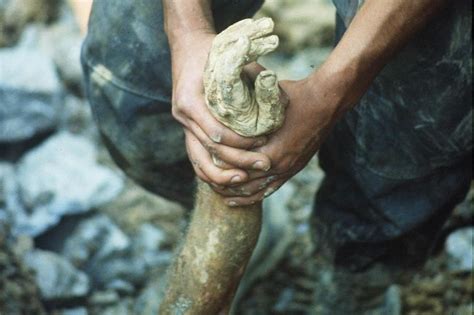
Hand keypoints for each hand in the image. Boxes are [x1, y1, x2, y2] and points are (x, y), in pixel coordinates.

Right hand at [169, 31, 272, 185]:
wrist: (187, 46)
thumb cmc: (211, 50)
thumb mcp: (231, 59)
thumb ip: (251, 76)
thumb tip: (279, 96)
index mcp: (190, 101)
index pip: (217, 133)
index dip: (242, 143)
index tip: (264, 142)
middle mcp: (183, 115)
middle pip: (210, 151)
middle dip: (238, 162)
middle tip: (263, 165)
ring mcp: (183, 124)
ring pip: (198, 161)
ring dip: (221, 175)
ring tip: (244, 179)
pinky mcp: (188, 129)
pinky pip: (196, 157)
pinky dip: (211, 170)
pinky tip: (230, 177)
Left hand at [213, 74, 342, 205]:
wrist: (327, 101)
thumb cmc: (296, 97)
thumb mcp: (265, 100)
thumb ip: (244, 109)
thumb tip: (219, 106)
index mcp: (270, 150)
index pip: (236, 167)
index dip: (219, 168)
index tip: (203, 165)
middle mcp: (279, 165)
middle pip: (244, 183)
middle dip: (224, 184)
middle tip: (206, 181)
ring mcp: (288, 169)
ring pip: (257, 191)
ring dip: (238, 193)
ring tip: (221, 193)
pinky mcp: (294, 169)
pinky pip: (271, 189)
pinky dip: (255, 195)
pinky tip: (242, 198)